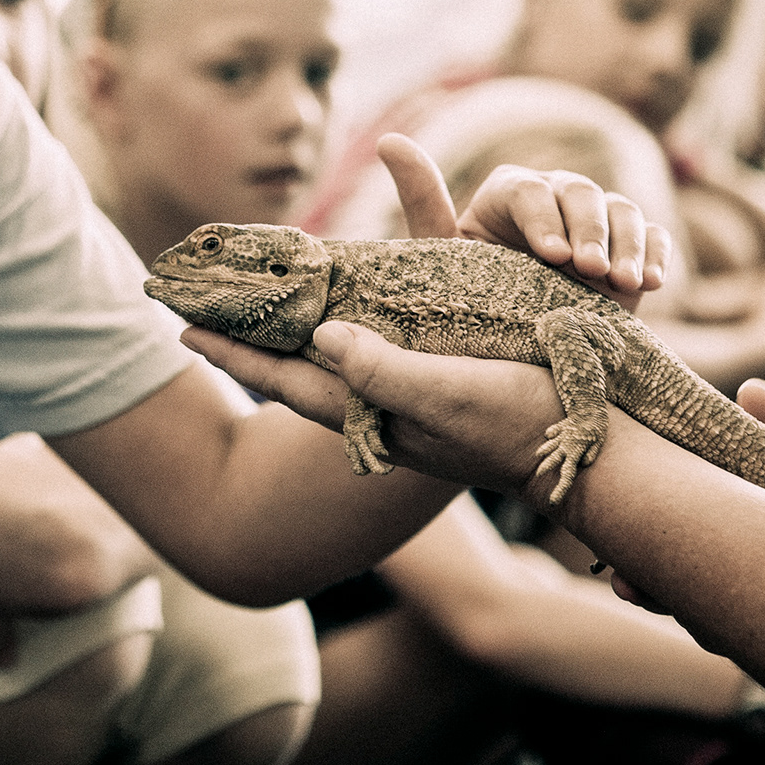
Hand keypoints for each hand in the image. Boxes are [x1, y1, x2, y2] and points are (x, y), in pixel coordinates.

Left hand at [188, 136, 654, 485]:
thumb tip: (320, 335)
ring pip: (327, 361)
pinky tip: (343, 318)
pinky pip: (370, 353)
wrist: (584, 455)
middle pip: (293, 369)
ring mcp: (407, 402)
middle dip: (247, 341)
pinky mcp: (439, 388)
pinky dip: (342, 331)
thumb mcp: (446, 394)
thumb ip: (382, 368)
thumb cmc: (514, 421)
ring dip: (287, 336)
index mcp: (372, 410)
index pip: (282, 377)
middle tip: (201, 310)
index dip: (232, 353)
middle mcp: (379, 408)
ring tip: (256, 309)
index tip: (180, 325)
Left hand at [380, 133, 670, 307]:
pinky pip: (655, 236)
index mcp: (509, 194)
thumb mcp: (445, 257)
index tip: (552, 257)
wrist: (517, 349)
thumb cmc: (472, 299)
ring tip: (625, 284)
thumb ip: (423, 201)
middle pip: (581, 193)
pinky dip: (658, 255)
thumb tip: (389, 140)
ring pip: (622, 211)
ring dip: (627, 245)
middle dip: (589, 231)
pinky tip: (655, 285)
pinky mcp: (631, 247)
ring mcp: (598, 221)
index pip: (529, 190)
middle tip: (590, 272)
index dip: (543, 218)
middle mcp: (556, 197)